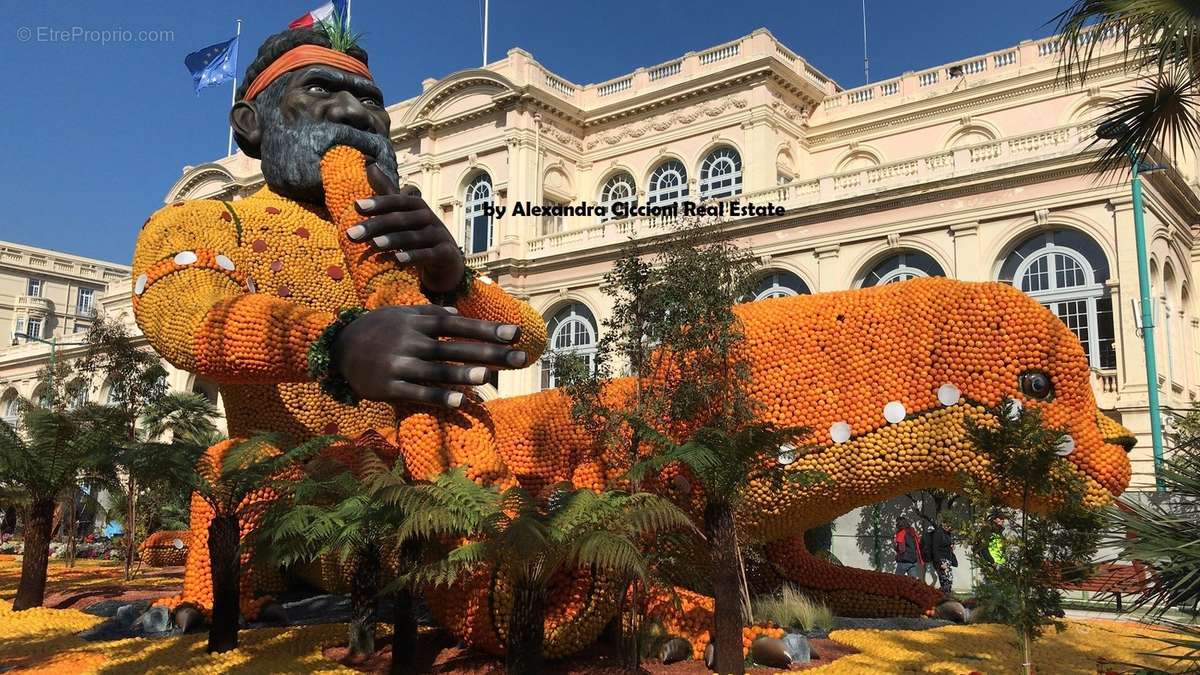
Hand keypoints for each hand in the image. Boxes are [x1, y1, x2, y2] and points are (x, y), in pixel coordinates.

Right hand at [331, 305, 525, 406]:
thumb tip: (456, 313)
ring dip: (463, 374)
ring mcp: (399, 364)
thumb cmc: (374, 329)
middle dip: (489, 352)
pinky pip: (418, 393)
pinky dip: (439, 398)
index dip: (486, 329)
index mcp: (417, 322)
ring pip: (437, 370)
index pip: (457, 325)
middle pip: (454, 348)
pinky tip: (461, 403)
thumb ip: (428, 314)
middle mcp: (410, 341)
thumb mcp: (399, 314)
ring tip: (489, 376)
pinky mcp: (388, 387)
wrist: (335, 349)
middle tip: (520, 358)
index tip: (514, 333)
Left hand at [346, 164, 464, 293]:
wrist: (448, 261)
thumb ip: (388, 194)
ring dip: (392, 240)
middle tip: (351, 234)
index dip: (378, 203)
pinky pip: (429, 255)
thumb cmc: (420, 234)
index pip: (396, 201)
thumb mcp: (405, 214)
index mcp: (417, 206)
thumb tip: (370, 165)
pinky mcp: (446, 254)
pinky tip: (398, 260)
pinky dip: (414, 256)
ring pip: (413, 237)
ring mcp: (439, 236)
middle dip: (375, 225)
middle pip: (400, 219)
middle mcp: (429, 217)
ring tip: (373, 245)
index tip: (356, 206)